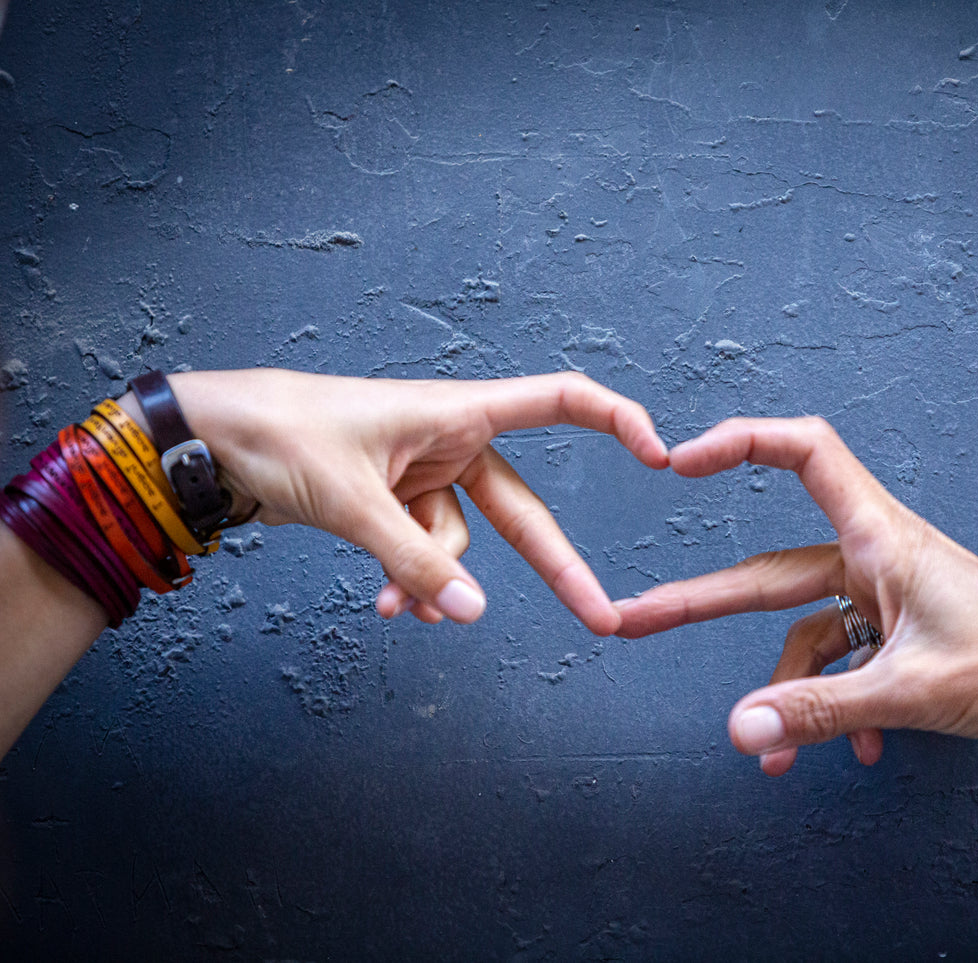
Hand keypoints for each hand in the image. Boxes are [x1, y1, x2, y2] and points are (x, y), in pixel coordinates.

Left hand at [140, 369, 668, 633]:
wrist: (210, 439)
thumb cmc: (281, 432)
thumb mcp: (353, 500)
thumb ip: (416, 558)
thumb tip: (471, 613)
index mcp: (457, 411)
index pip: (560, 400)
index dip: (616, 421)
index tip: (660, 454)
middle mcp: (452, 441)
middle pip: (520, 510)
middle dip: (555, 568)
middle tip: (600, 618)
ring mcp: (424, 475)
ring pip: (459, 544)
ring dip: (436, 582)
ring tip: (399, 611)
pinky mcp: (394, 502)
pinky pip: (423, 553)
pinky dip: (410, 580)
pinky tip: (388, 604)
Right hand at [614, 416, 977, 781]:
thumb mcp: (910, 691)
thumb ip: (818, 710)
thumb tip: (739, 731)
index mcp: (882, 538)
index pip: (803, 453)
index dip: (739, 444)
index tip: (680, 462)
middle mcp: (881, 558)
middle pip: (772, 570)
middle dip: (705, 604)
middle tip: (635, 623)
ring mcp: (893, 598)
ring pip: (809, 632)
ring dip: (788, 691)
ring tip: (776, 759)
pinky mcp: (908, 636)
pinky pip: (848, 663)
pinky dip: (838, 706)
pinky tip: (859, 753)